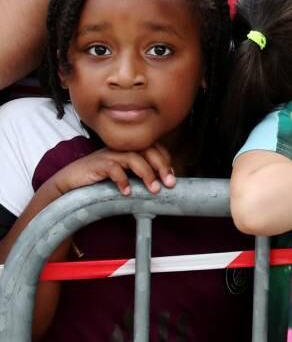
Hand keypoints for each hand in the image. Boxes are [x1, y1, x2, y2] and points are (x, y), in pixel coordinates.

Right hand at [51, 145, 176, 196]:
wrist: (69, 182)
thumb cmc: (98, 179)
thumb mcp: (123, 176)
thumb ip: (138, 175)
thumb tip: (160, 184)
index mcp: (129, 149)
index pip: (154, 148)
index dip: (165, 161)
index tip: (172, 177)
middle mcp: (121, 149)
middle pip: (148, 150)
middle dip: (161, 166)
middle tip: (169, 183)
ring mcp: (109, 155)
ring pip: (134, 158)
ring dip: (146, 174)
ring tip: (153, 189)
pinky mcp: (97, 164)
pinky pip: (113, 168)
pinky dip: (122, 180)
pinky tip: (126, 192)